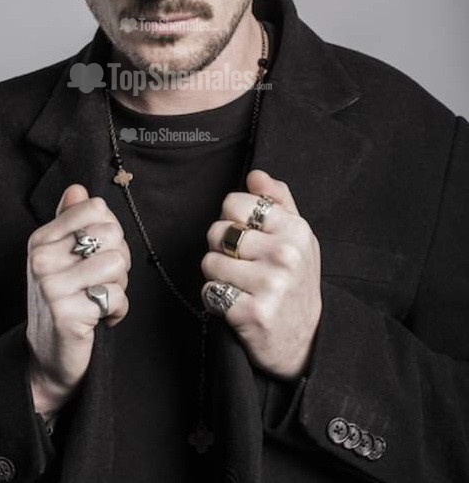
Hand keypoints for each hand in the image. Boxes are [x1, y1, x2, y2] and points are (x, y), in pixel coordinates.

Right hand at [26, 185, 130, 414]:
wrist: (47, 357)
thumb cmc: (63, 300)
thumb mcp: (61, 257)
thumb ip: (69, 222)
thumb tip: (78, 189)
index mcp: (41, 239)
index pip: (96, 208)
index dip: (110, 231)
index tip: (98, 254)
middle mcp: (42, 258)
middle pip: (112, 234)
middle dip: (119, 260)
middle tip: (101, 282)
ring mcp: (52, 286)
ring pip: (118, 263)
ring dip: (119, 286)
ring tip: (99, 299)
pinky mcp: (67, 313)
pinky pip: (116, 297)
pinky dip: (117, 311)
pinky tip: (99, 319)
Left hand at [201, 169, 321, 380]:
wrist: (306, 341)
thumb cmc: (296, 281)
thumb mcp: (297, 236)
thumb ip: (277, 200)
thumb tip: (255, 174)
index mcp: (296, 229)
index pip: (235, 203)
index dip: (232, 218)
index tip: (245, 234)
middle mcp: (285, 254)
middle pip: (218, 231)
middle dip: (222, 247)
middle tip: (242, 264)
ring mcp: (270, 284)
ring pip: (210, 262)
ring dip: (218, 275)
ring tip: (240, 284)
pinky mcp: (253, 313)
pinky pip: (209, 292)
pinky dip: (216, 298)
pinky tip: (236, 303)